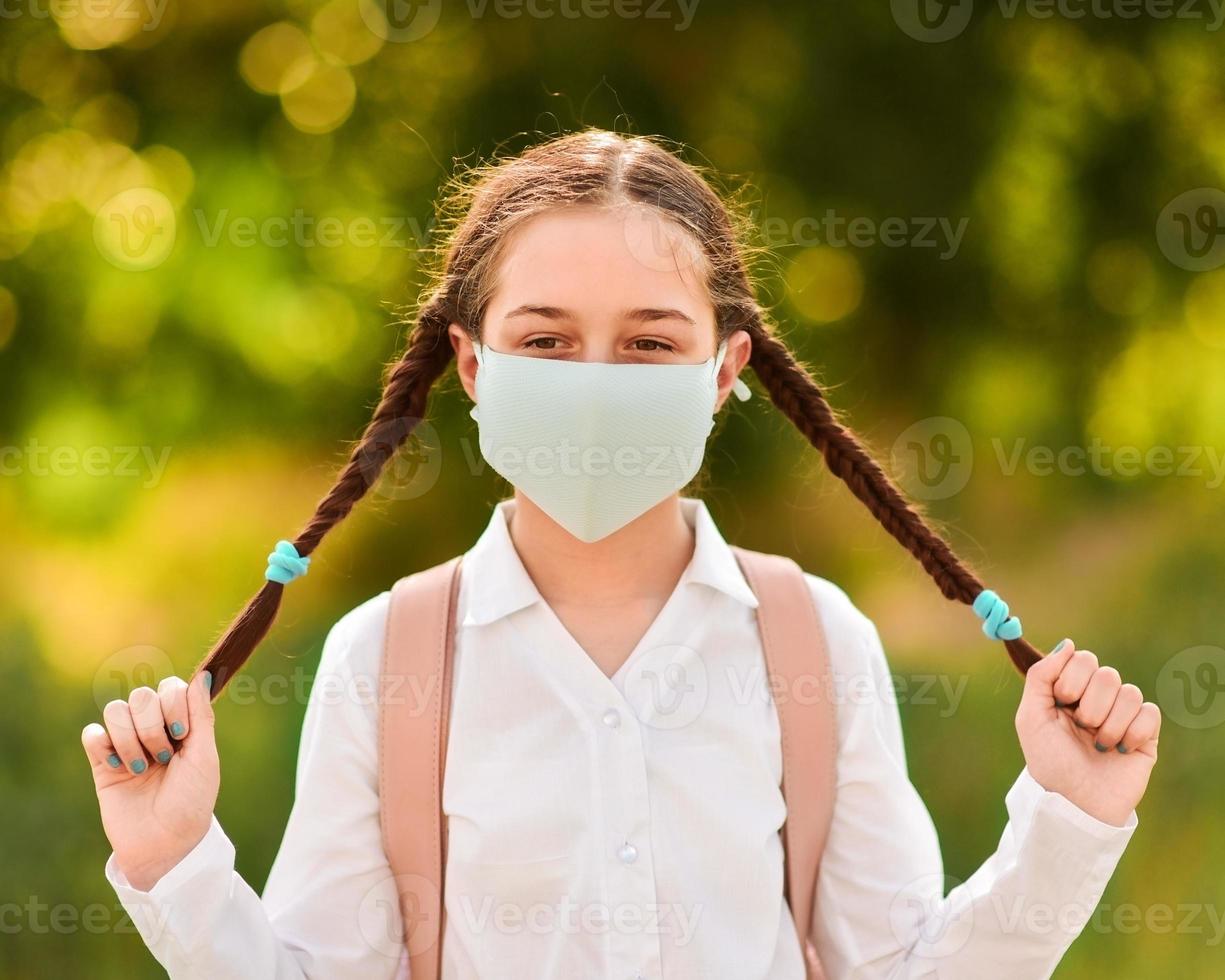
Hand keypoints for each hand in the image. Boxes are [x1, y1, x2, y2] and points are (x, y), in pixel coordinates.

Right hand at [81, 671, 219, 889]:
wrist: (164, 842)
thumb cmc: (191, 801)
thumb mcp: (204, 756)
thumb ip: (201, 715)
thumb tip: (204, 675)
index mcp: (181, 724)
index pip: (169, 687)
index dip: (173, 705)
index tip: (181, 735)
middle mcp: (153, 728)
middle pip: (141, 695)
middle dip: (152, 726)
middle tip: (163, 758)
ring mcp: (126, 743)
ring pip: (115, 710)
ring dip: (130, 738)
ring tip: (142, 767)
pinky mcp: (101, 762)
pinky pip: (91, 733)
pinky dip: (103, 745)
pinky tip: (117, 766)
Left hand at [1015, 639, 1160, 826]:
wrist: (1076, 803)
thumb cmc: (1049, 761)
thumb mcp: (1031, 716)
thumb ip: (1041, 676)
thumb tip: (1068, 644)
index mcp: (1070, 691)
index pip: (1083, 659)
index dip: (1072, 679)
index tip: (1062, 702)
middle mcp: (1097, 700)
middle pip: (1107, 674)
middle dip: (1091, 704)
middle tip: (1082, 727)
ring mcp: (1123, 716)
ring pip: (1130, 693)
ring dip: (1110, 724)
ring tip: (1099, 745)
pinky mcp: (1145, 734)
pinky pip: (1150, 713)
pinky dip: (1133, 732)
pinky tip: (1120, 750)